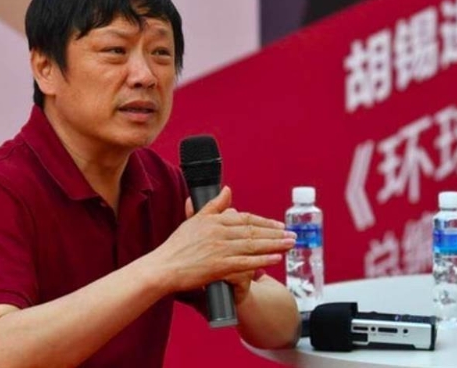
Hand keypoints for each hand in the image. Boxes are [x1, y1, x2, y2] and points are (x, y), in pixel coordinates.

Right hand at [149, 186, 294, 294]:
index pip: (245, 219)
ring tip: (290, 243)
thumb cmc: (177, 246)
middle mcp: (219, 233)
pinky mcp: (219, 266)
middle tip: (293, 234)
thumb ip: (213, 205)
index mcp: (214, 220)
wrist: (163, 267)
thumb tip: (227, 190)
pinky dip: (262, 260)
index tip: (279, 225)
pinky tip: (276, 258)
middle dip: (275, 233)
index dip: (264, 222)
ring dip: (275, 244)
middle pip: (253, 231)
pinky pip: (246, 262)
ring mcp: (220, 249)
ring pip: (253, 245)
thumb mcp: (194, 219)